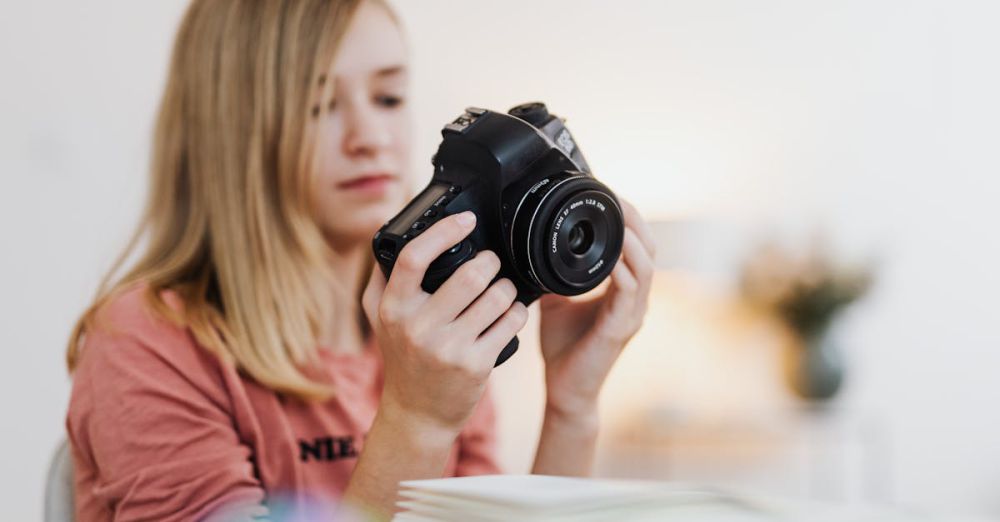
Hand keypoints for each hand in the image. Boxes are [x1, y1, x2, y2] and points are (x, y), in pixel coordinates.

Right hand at [362, 211, 528, 436]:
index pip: (414, 258)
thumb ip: (382, 279)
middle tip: (492, 264)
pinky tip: (510, 312)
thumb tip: (391, 234)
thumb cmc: (404, 359)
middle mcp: (417, 327)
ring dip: (506, 286)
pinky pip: (510, 322)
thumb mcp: (380, 320)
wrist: (417, 414)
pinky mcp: (475, 365)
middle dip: (490, 262)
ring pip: (496, 296)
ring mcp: (447, 348)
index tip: (467, 219)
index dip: (444, 231)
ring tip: (502, 289)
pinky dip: (516, 311)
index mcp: (393, 308)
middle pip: (470, 274)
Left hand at [538, 199, 655, 417]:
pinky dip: (621, 270)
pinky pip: (628, 292)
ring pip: (645, 267)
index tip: (610, 196)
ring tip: (616, 217)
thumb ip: (555, 273)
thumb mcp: (556, 299)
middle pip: (649, 249)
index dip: (629, 219)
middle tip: (615, 198)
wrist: (565, 389)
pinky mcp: (621, 329)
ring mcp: (632, 314)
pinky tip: (610, 257)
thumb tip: (534, 245)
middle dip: (634, 220)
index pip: (638, 245)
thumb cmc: (564, 347)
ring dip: (632, 239)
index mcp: (623, 290)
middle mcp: (634, 300)